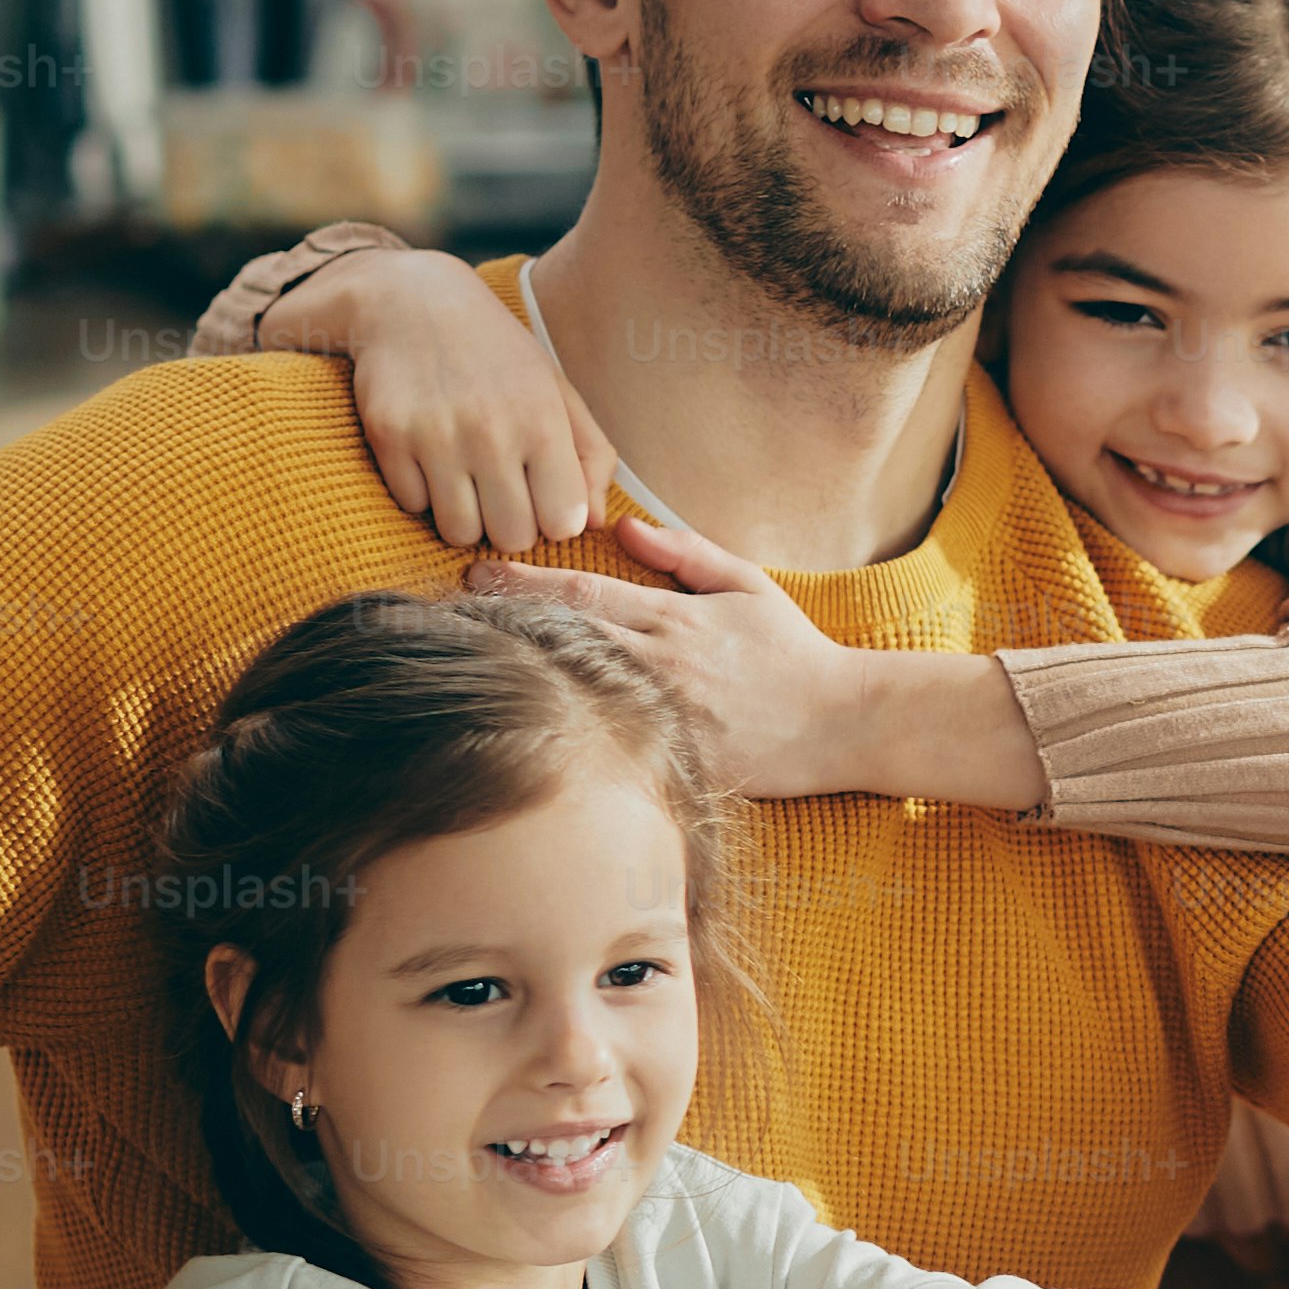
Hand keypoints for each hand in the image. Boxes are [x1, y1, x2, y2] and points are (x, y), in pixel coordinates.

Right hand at [305, 251, 626, 551]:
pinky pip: (412, 505)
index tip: (542, 496)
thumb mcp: (556, 391)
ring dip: (465, 516)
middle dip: (510, 523)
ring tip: (466, 480)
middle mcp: (491, 432)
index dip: (555, 518)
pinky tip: (427, 458)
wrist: (411, 300)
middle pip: (512, 537)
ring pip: (460, 533)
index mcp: (542, 421)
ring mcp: (435, 435)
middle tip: (501, 491)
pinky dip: (421, 492)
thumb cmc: (497, 355)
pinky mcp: (388, 436)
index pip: (564, 522)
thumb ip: (590, 456)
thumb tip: (593, 522)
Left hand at [470, 522, 901, 802]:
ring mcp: (665, 716)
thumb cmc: (792, 653)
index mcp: (674, 618)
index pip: (582, 592)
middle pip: (565, 639)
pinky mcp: (675, 760)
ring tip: (468, 663)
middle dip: (503, 623)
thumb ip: (684, 552)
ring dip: (521, 674)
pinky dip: (563, 731)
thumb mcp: (746, 584)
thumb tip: (623, 528)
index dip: (523, 581)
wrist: (841, 722)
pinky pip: (607, 744)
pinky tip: (522, 725)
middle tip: (447, 614)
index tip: (478, 572)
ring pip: (576, 691)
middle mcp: (662, 665)